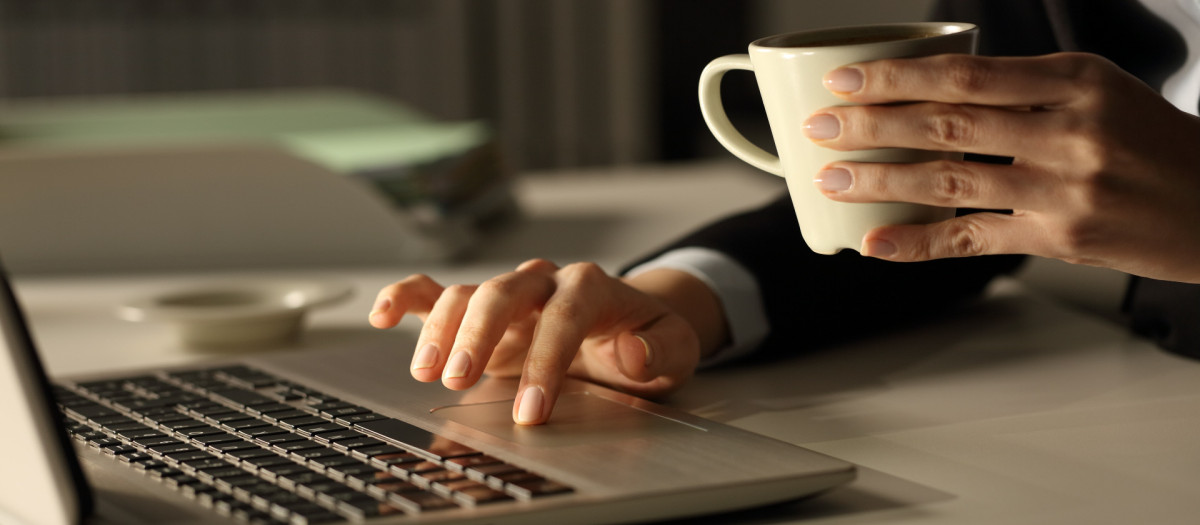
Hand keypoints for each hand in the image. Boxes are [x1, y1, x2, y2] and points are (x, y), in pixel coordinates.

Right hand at [368, 259, 725, 424]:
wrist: (629, 323)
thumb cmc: (646, 336)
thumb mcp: (674, 346)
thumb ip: (660, 350)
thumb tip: (630, 353)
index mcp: (591, 287)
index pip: (563, 317)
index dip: (544, 363)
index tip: (530, 411)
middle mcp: (543, 281)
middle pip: (502, 292)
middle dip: (477, 335)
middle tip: (459, 380)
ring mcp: (508, 292)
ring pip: (465, 293)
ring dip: (441, 330)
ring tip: (428, 373)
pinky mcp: (481, 308)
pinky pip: (435, 291)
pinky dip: (405, 297)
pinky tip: (382, 316)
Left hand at [805, 52, 1199, 282]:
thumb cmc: (1149, 141)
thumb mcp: (1097, 88)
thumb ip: (1023, 87)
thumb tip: (930, 88)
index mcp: (1073, 81)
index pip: (965, 74)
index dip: (894, 77)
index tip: (843, 80)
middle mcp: (1068, 131)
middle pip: (946, 123)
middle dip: (870, 125)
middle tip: (818, 128)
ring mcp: (1064, 188)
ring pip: (950, 180)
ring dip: (880, 180)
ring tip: (831, 179)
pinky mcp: (1060, 238)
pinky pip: (974, 240)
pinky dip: (919, 243)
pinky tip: (876, 244)